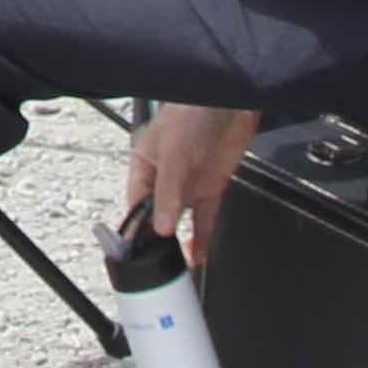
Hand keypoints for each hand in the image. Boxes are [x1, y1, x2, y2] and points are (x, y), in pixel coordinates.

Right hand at [121, 104, 266, 267]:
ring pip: (181, 221)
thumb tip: (163, 226)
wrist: (231, 99)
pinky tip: (199, 254)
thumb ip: (168, 192)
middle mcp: (166, 178)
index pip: (136, 204)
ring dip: (180, 243)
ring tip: (179, 268)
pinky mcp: (213, 187)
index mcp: (145, 165)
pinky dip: (203, 237)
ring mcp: (190, 184)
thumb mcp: (174, 154)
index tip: (137, 252)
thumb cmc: (192, 111)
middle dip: (158, 241)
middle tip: (160, 267)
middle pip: (158, 216)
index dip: (137, 228)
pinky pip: (206, 219)